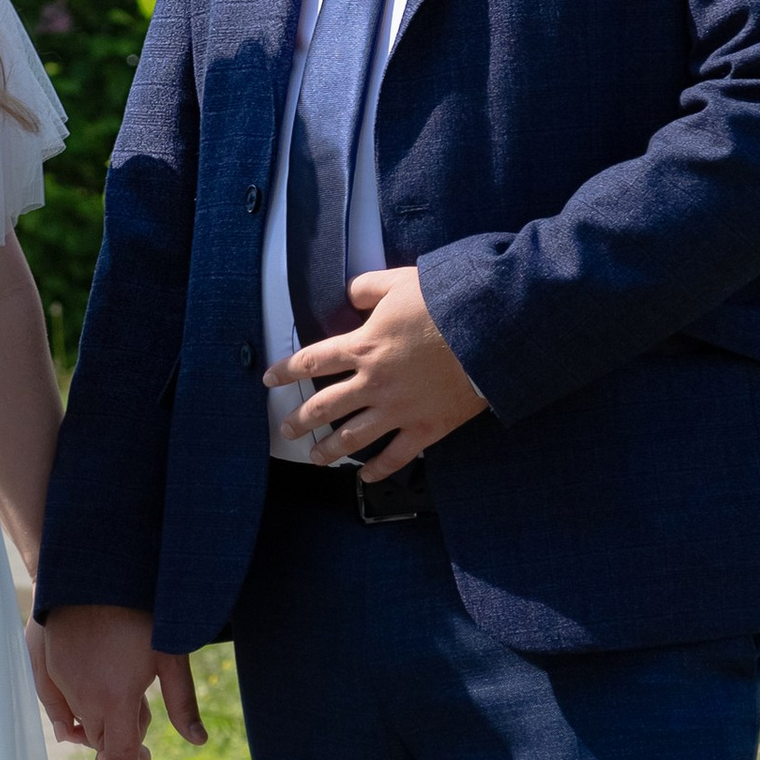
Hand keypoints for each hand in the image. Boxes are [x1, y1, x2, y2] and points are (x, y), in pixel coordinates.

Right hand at [31, 603, 205, 759]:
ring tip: (124, 715)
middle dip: (119, 749)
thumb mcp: (171, 654)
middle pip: (99, 741)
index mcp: (113, 702)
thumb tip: (197, 742)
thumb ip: (182, 702)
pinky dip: (72, 713)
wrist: (93, 568)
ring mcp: (59, 680)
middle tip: (144, 749)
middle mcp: (80, 698)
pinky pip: (57, 703)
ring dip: (98, 728)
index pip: (119, 757)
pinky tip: (86, 707)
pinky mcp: (45, 663)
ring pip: (77, 723)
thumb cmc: (139, 609)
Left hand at [268, 263, 488, 477]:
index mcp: (362, 347)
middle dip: (301, 420)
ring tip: (315, 458)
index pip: (312, 362)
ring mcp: (397, 410)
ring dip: (329, 450)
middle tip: (287, 430)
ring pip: (352, 438)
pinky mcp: (425, 428)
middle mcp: (372, 383)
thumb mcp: (399, 283)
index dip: (286, 371)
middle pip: (324, 407)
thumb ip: (367, 288)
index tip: (271, 379)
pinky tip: (365, 477)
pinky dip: (378, 470)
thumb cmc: (445, 305)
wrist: (488, 332)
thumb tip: (350, 295)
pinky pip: (395, 456)